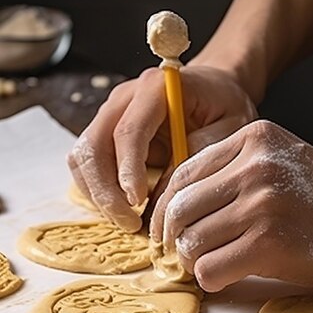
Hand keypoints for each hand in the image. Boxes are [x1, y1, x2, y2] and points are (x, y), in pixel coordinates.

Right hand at [67, 65, 256, 231]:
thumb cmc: (226, 108)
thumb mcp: (229, 129)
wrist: (216, 90)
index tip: (139, 202)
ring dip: (99, 195)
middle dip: (106, 191)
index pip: (128, 131)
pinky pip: (89, 166)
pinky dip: (99, 192)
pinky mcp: (106, 133)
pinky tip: (124, 211)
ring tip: (129, 222)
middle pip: (93, 146)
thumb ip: (200, 154)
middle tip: (131, 224)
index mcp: (156, 89)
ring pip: (83, 159)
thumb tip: (167, 192)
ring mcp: (110, 114)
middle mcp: (125, 98)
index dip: (128, 170)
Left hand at [150, 119, 312, 291]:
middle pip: (180, 208)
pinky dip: (211, 280)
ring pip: (191, 241)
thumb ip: (235, 174)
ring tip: (213, 265)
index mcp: (252, 139)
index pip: (182, 174)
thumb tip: (179, 211)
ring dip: (194, 261)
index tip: (167, 230)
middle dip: (173, 238)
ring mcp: (262, 203)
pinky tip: (227, 277)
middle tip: (183, 255)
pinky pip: (210, 268)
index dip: (165, 208)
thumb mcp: (282, 162)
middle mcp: (254, 166)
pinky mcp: (270, 242)